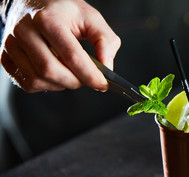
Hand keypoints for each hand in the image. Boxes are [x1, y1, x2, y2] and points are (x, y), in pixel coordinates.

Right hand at [0, 0, 120, 92]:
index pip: (72, 56)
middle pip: (51, 71)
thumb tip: (107, 67)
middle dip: (75, 81)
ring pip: (37, 80)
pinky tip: (56, 74)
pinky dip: (46, 85)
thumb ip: (105, 41)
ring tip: (71, 74)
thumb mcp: (90, 18)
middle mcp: (25, 30)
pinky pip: (27, 83)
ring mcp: (12, 44)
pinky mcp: (6, 56)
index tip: (103, 84)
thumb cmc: (63, 11)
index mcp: (48, 19)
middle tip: (87, 78)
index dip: (90, 75)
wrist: (33, 1)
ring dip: (61, 84)